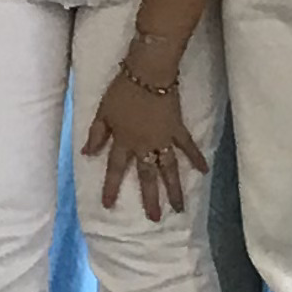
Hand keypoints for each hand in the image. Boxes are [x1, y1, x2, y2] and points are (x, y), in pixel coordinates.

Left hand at [83, 63, 210, 221]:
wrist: (148, 73)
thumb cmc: (122, 91)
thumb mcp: (102, 112)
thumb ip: (96, 134)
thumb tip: (87, 153)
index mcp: (124, 141)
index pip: (114, 169)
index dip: (110, 187)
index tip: (108, 205)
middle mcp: (144, 145)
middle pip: (147, 176)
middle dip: (150, 198)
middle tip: (155, 218)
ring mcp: (163, 139)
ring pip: (169, 168)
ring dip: (175, 188)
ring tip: (180, 207)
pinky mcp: (178, 129)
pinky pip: (188, 146)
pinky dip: (196, 158)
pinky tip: (204, 172)